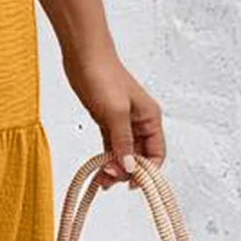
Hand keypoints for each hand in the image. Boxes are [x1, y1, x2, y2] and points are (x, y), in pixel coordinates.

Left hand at [61, 42, 165, 188]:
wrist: (84, 56)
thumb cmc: (103, 76)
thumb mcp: (115, 113)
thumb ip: (123, 142)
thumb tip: (130, 168)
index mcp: (150, 118)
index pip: (157, 153)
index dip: (147, 172)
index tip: (131, 184)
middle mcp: (140, 122)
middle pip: (140, 156)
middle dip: (128, 171)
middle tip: (109, 180)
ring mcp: (123, 122)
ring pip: (124, 153)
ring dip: (115, 167)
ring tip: (102, 181)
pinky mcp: (107, 120)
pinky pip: (111, 145)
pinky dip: (107, 158)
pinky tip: (99, 169)